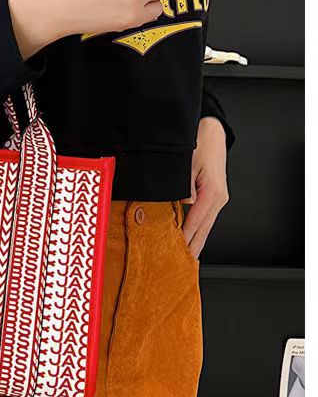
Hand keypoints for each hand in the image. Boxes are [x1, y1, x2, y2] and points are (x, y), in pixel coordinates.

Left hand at [182, 117, 228, 259]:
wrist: (211, 132)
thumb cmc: (199, 144)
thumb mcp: (188, 163)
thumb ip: (185, 185)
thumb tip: (185, 202)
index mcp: (212, 193)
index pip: (195, 222)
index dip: (185, 239)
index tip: (177, 253)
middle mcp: (218, 198)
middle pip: (203, 230)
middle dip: (193, 248)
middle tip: (182, 265)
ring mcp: (218, 198)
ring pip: (205, 225)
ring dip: (196, 241)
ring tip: (185, 257)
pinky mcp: (214, 196)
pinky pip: (204, 217)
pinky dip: (197, 229)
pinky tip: (190, 237)